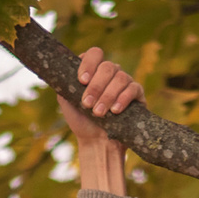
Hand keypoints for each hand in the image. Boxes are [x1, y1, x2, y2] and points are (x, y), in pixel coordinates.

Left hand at [56, 48, 140, 195]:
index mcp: (94, 71)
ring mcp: (125, 82)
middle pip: (107, 66)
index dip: (89, 64)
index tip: (82, 81)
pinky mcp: (137, 95)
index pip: (94, 54)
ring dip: (107, 95)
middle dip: (96, 86)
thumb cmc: (82, 122)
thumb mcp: (67, 102)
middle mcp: (111, 73)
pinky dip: (123, 99)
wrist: (97, 143)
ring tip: (99, 113)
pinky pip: (133, 88)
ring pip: (121, 78)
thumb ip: (64, 84)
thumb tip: (61, 71)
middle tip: (87, 104)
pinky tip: (115, 111)